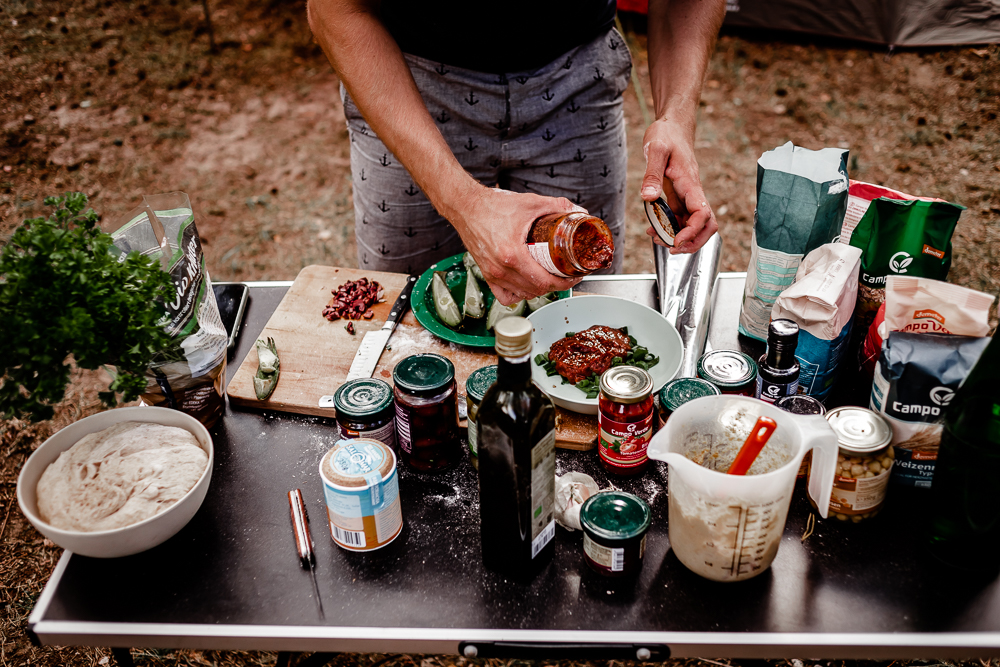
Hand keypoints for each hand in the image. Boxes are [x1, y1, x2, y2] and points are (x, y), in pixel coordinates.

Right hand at [451, 185, 583, 305]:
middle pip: (536, 290)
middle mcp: (501, 269)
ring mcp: (492, 273)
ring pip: (522, 294)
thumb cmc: (493, 205)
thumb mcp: (531, 203)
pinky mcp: (486, 274)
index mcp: (513, 255)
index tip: (573, 278)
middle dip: (555, 285)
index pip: (544, 281)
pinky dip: (518, 294)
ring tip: (548, 278)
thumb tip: (578, 211)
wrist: (466, 206)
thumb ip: (557, 206)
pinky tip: (526, 284)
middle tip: (565, 275)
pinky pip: (504, 296)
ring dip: (538, 290)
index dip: (564, 284)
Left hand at [640, 118, 718, 254]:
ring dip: (680, 238)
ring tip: (658, 239)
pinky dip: (671, 228)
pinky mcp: (679, 196)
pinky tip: (654, 229)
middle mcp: (692, 193)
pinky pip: (681, 218)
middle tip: (672, 248)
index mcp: (690, 183)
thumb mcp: (656, 149)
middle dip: (693, 242)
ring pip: (694, 225)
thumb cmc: (666, 134)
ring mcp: (687, 196)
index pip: (702, 214)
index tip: (676, 241)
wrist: (672, 126)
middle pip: (708, 225)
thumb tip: (648, 197)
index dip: (692, 232)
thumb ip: (652, 174)